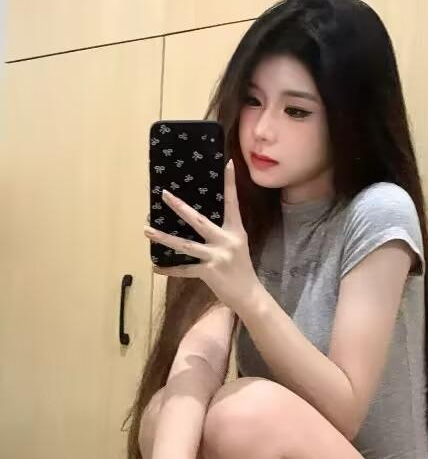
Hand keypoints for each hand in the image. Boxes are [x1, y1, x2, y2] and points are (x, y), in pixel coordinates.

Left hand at [144, 159, 258, 313]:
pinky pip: (184, 270)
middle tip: (164, 195)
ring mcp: (217, 257)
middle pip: (198, 221)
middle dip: (179, 207)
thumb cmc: (241, 269)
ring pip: (185, 245)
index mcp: (235, 231)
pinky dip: (169, 269)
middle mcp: (226, 241)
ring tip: (147, 230)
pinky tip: (155, 267)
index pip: (232, 203)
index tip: (227, 163)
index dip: (230, 183)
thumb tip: (197, 221)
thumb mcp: (237, 245)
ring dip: (164, 238)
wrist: (249, 295)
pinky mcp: (209, 272)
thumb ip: (222, 233)